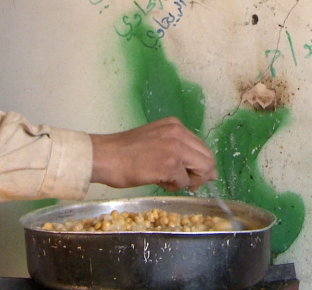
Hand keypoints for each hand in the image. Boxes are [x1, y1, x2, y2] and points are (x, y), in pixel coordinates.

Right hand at [89, 117, 216, 191]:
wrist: (104, 156)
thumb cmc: (124, 152)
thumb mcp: (155, 141)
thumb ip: (179, 150)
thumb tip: (207, 171)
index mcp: (174, 125)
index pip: (201, 147)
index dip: (200, 165)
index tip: (191, 175)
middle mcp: (178, 133)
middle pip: (207, 159)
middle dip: (200, 175)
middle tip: (185, 183)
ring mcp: (175, 148)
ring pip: (201, 170)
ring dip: (187, 180)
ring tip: (167, 181)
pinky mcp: (170, 165)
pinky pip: (184, 181)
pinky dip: (174, 186)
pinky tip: (157, 181)